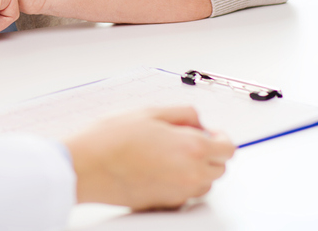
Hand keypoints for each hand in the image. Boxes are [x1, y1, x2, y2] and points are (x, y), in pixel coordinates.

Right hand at [63, 107, 234, 209]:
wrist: (89, 167)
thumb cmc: (112, 140)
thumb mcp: (149, 112)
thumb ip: (182, 113)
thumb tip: (197, 121)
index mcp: (193, 147)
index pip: (228, 148)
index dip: (221, 138)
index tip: (210, 133)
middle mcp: (192, 173)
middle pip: (220, 167)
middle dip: (210, 153)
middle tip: (188, 141)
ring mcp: (180, 192)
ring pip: (205, 183)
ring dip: (197, 170)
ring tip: (170, 156)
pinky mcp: (167, 204)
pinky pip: (186, 194)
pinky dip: (180, 183)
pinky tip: (159, 170)